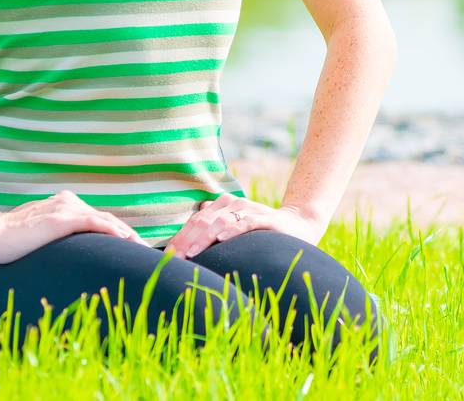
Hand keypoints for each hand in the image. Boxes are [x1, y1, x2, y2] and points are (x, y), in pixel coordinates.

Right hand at [0, 190, 155, 263]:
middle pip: (104, 218)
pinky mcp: (62, 219)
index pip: (96, 218)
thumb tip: (67, 248)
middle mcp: (68, 202)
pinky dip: (111, 230)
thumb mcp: (39, 230)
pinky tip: (124, 239)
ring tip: (139, 246)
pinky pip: (94, 223)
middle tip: (142, 248)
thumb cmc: (11, 237)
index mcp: (64, 203)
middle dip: (125, 233)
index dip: (115, 230)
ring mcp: (65, 209)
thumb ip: (56, 232)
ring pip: (104, 220)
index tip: (130, 244)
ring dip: (124, 233)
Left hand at [165, 193, 326, 257]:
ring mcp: (249, 210)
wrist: (297, 226)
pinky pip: (246, 222)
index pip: (195, 221)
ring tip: (191, 252)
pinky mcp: (265, 218)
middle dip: (187, 240)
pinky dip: (232, 230)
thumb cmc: (259, 233)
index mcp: (222, 206)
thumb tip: (188, 228)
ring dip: (204, 238)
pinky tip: (221, 239)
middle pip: (203, 221)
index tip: (167, 256)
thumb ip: (212, 226)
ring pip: (220, 222)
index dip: (180, 237)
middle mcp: (233, 204)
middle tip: (174, 258)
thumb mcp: (233, 229)